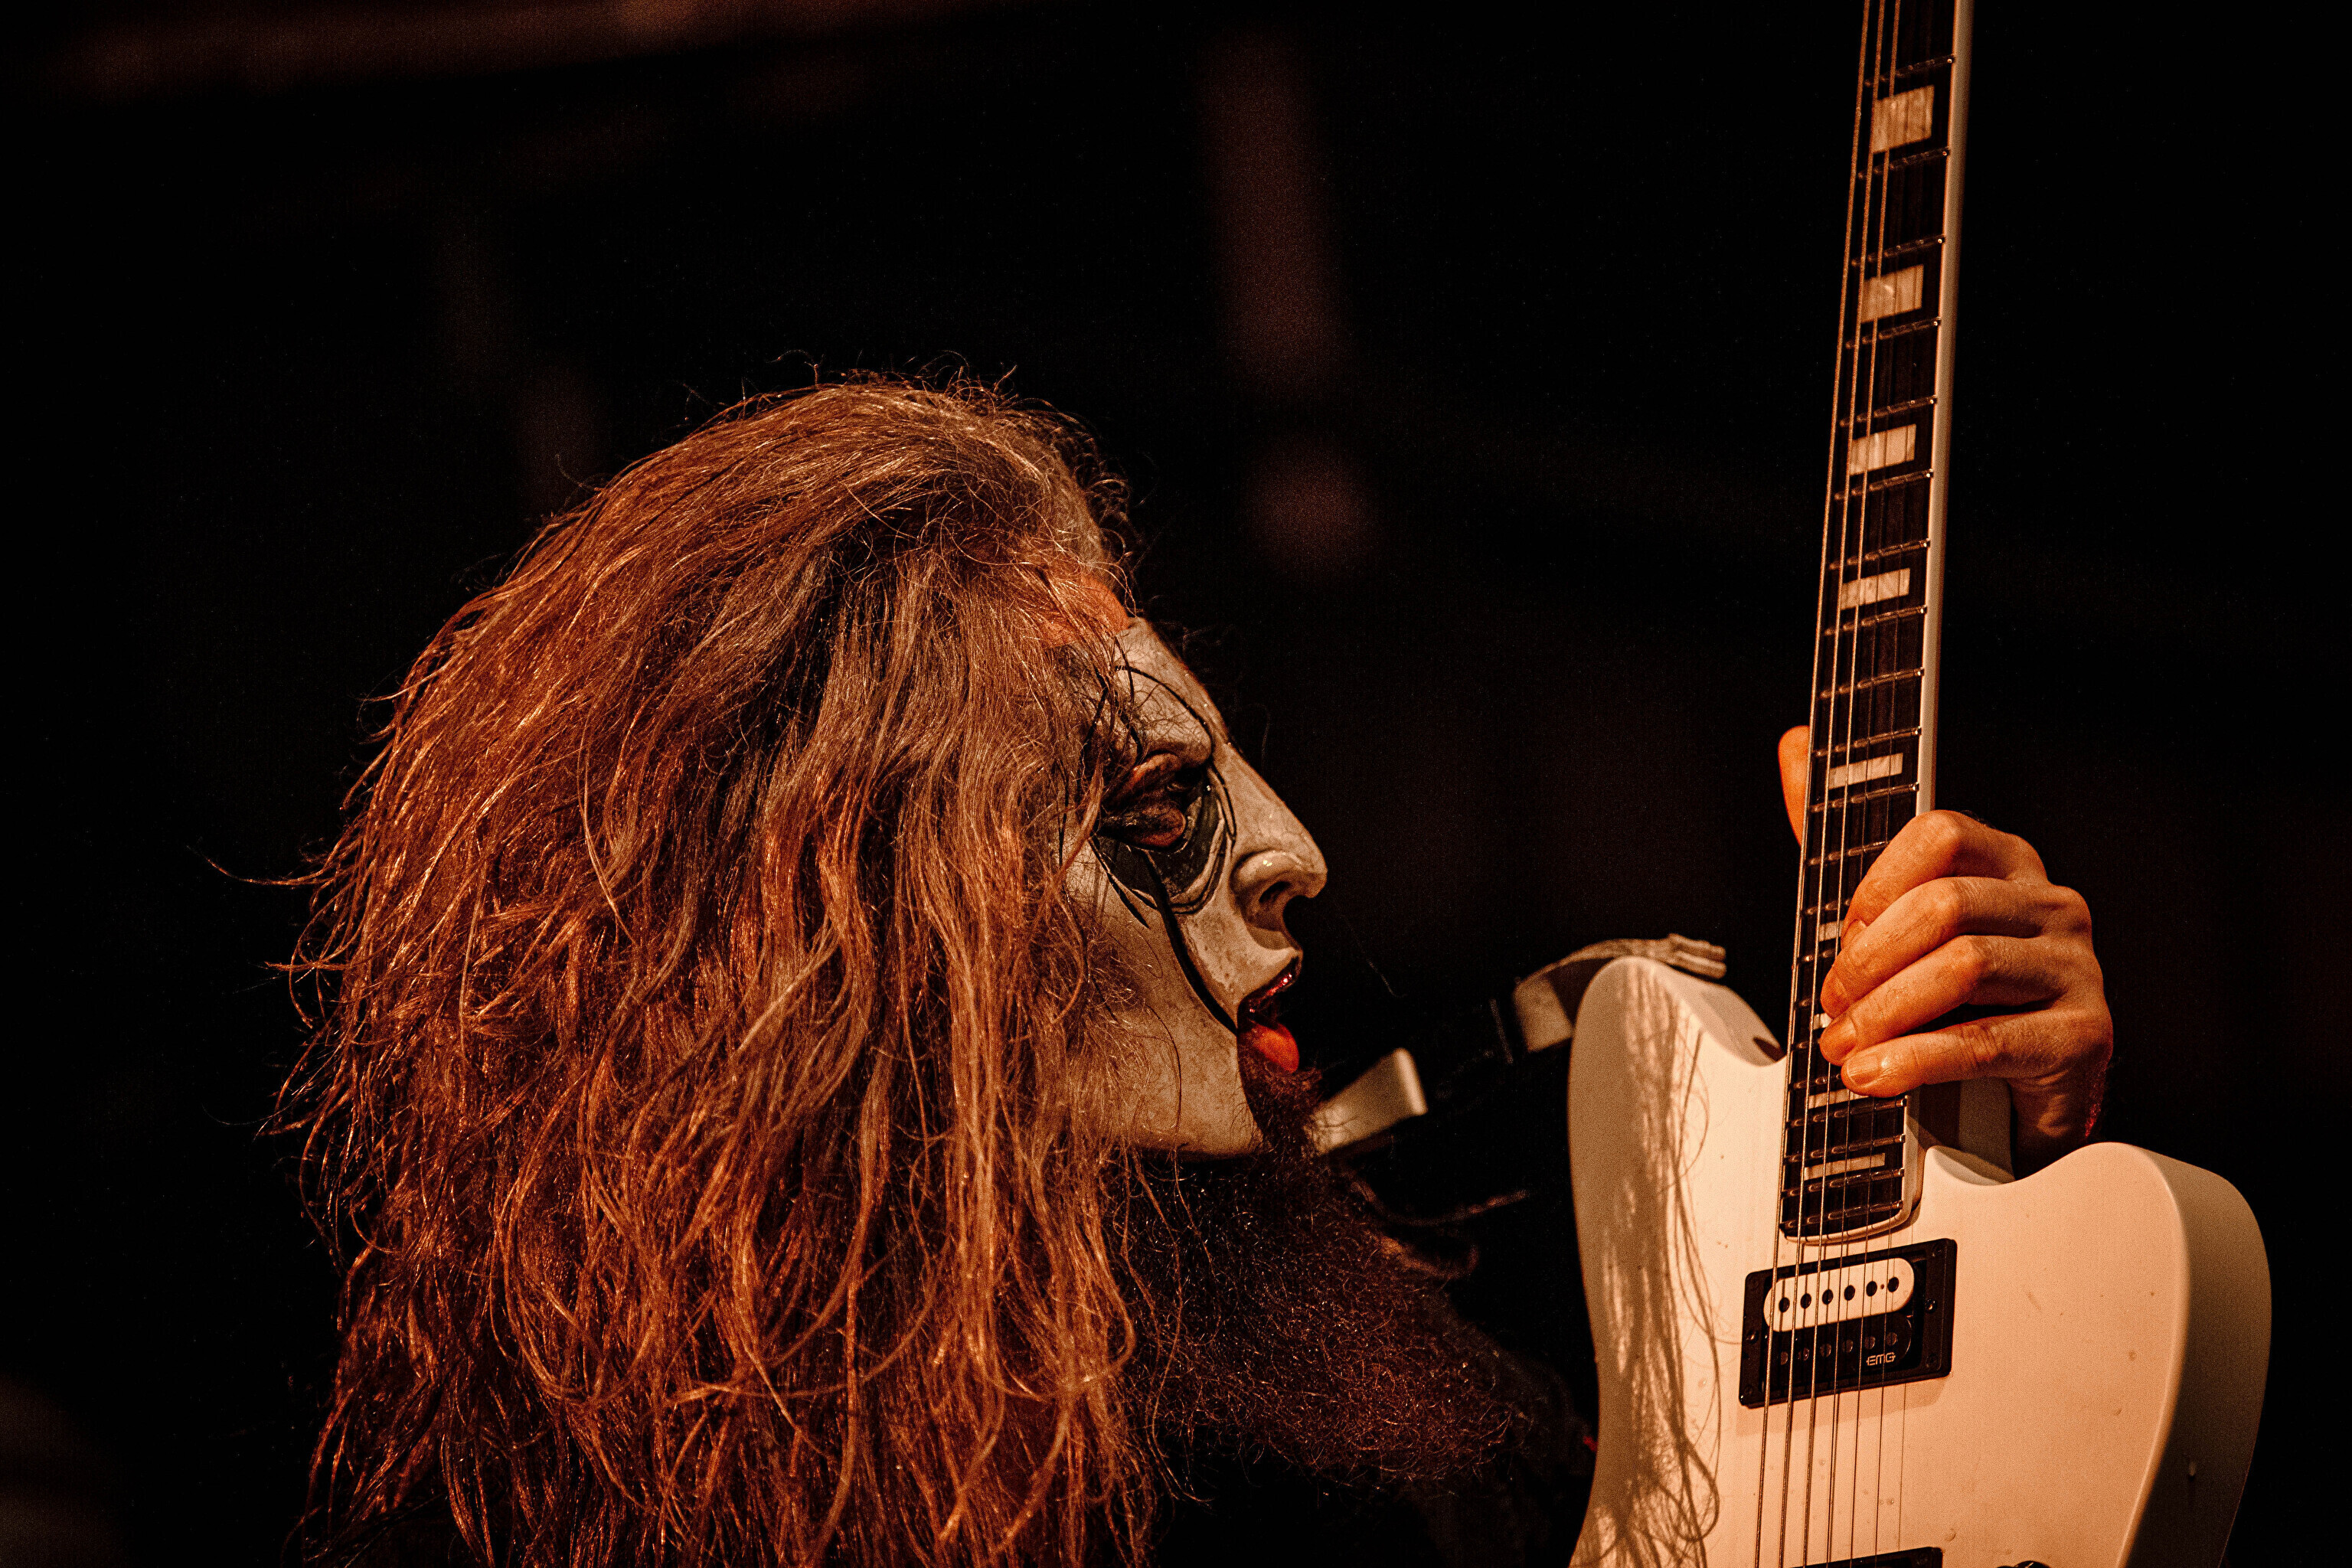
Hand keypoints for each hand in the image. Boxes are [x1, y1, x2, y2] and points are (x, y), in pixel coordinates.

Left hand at [1776, 727, 2111, 1169]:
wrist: (2011, 1106)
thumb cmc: (1949, 1006)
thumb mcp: (1886, 918)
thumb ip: (1838, 838)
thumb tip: (1794, 744)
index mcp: (2007, 864)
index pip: (1940, 833)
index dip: (1875, 888)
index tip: (1840, 939)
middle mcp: (2052, 904)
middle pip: (1944, 903)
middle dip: (1868, 962)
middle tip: (1832, 1009)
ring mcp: (2077, 967)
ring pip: (1963, 966)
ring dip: (1884, 1014)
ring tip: (1846, 1048)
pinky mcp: (2086, 1036)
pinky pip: (1986, 1039)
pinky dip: (1915, 1059)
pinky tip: (1876, 1074)